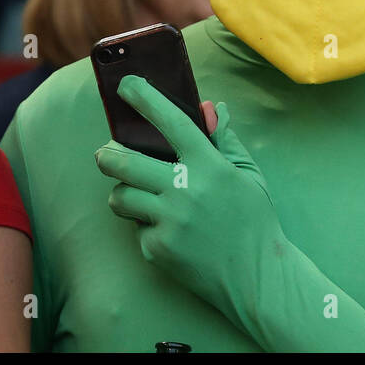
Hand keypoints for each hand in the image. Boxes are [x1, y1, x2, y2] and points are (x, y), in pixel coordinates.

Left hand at [93, 75, 286, 314]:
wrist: (258, 278)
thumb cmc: (255, 221)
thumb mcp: (248, 176)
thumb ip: (225, 141)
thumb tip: (212, 108)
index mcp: (208, 165)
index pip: (171, 121)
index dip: (145, 99)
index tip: (127, 85)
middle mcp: (185, 190)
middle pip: (123, 162)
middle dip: (107, 155)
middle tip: (105, 153)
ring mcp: (169, 222)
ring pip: (120, 197)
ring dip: (124, 193)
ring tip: (138, 196)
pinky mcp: (158, 249)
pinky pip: (136, 229)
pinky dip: (146, 227)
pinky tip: (168, 232)